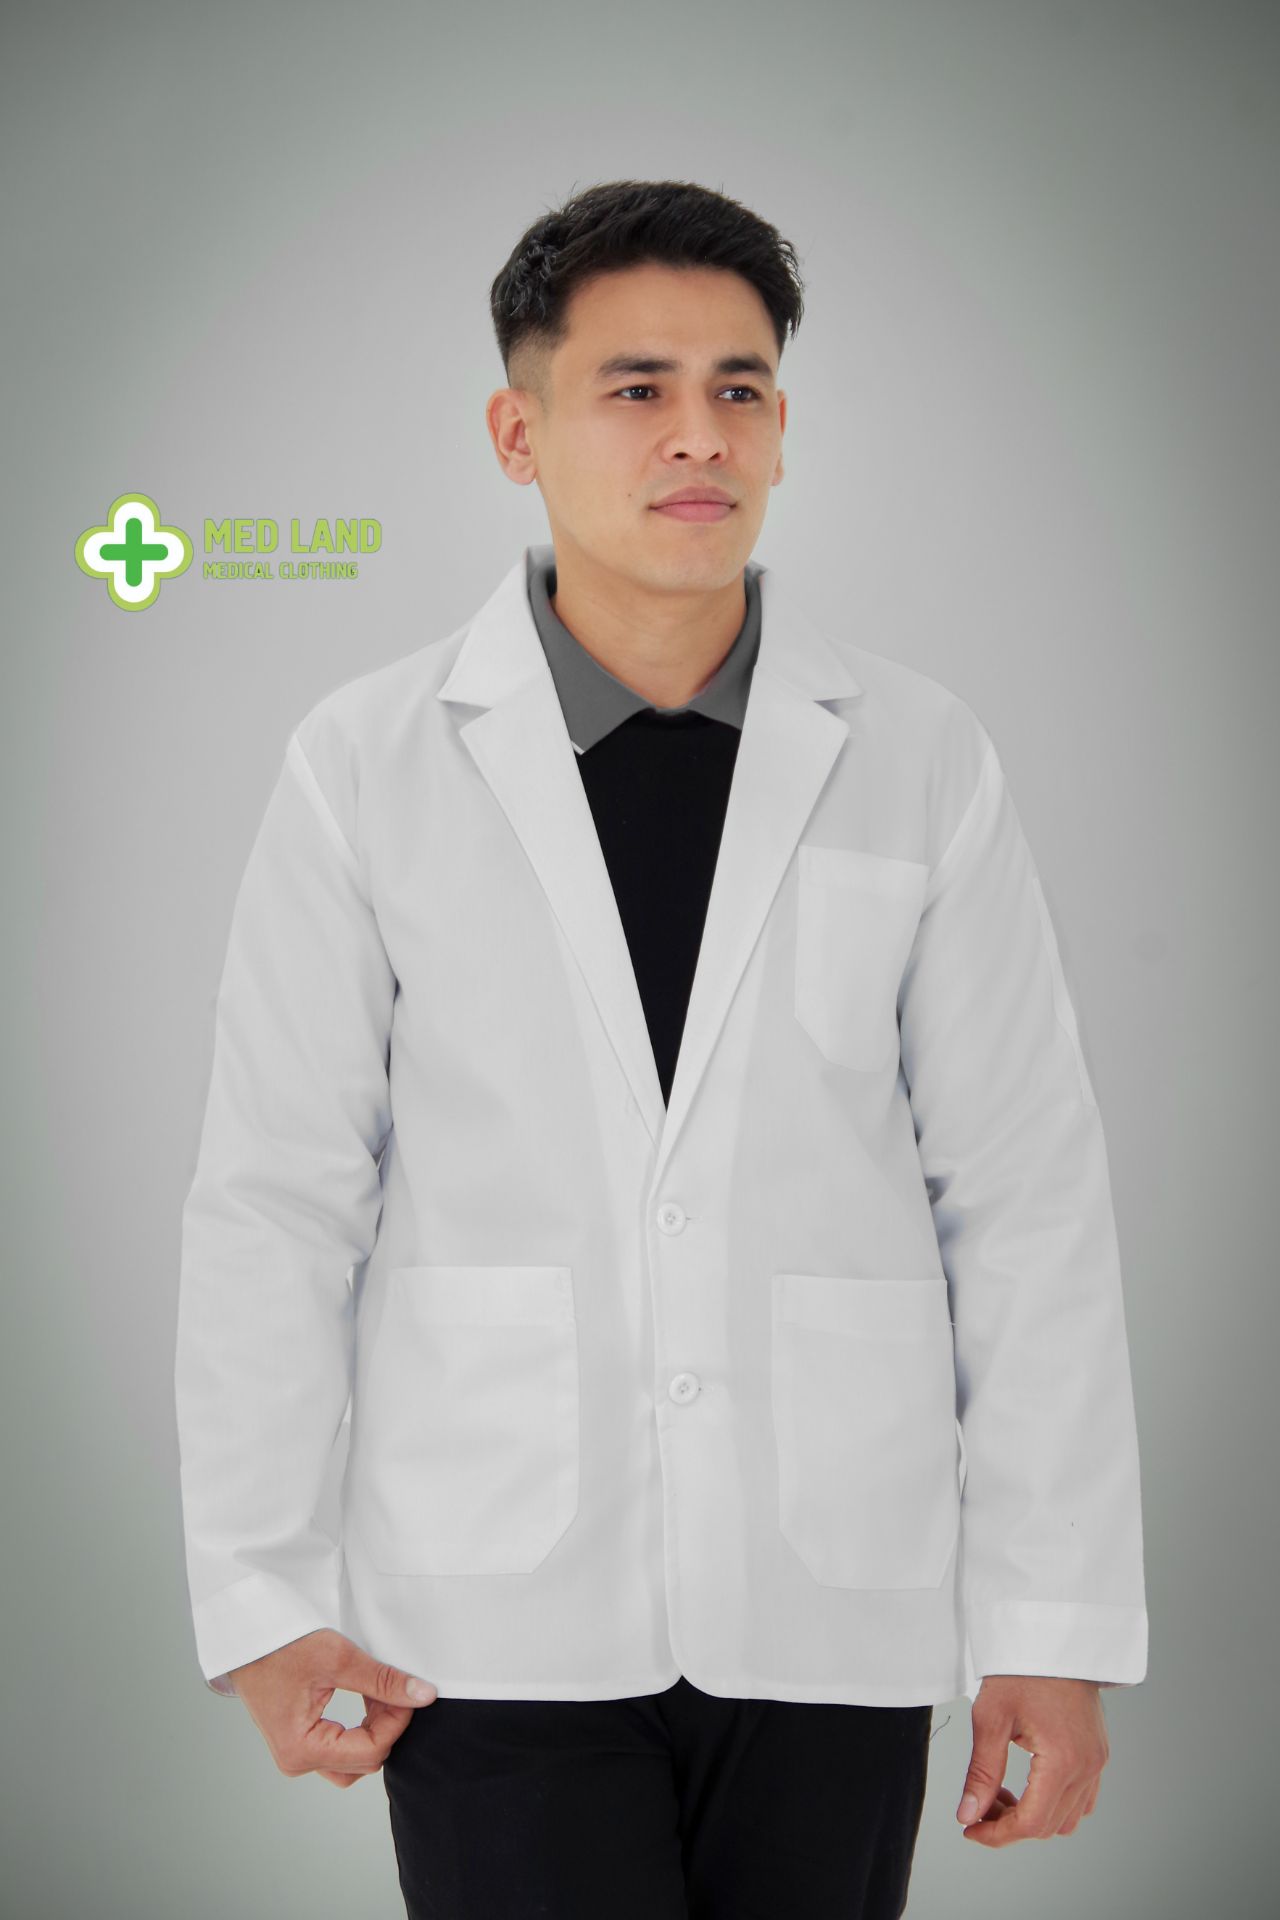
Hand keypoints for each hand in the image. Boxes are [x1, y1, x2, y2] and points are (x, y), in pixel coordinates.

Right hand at [226, 1629, 437, 1787]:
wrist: (246, 1636)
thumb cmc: (282, 1645)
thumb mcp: (338, 1659)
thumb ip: (383, 1680)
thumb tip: (423, 1695)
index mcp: (303, 1749)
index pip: (371, 1751)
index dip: (397, 1721)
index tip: (409, 1691)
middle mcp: (297, 1762)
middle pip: (364, 1760)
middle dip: (387, 1724)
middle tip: (393, 1687)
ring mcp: (296, 1755)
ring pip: (354, 1760)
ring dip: (374, 1728)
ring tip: (378, 1691)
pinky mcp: (298, 1743)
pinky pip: (340, 1749)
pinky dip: (359, 1727)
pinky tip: (366, 1696)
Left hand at [955, 1675, 1109, 1845]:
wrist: (1052, 1637)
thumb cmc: (1021, 1669)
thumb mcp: (991, 1717)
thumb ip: (982, 1772)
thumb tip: (968, 1815)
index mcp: (1064, 1760)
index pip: (1032, 1823)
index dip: (998, 1835)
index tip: (971, 1829)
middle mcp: (1088, 1767)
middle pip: (1049, 1826)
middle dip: (1010, 1826)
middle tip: (978, 1807)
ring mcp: (1097, 1762)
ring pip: (1068, 1818)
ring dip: (1033, 1817)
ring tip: (1000, 1793)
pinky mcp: (1097, 1754)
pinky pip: (1082, 1799)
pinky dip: (1053, 1804)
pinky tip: (1026, 1785)